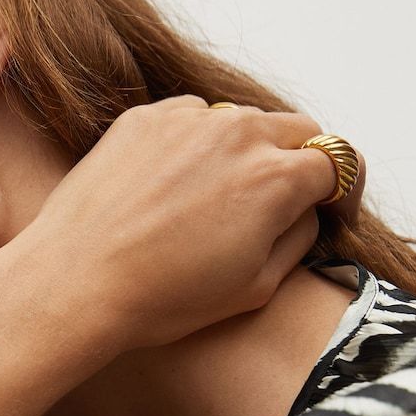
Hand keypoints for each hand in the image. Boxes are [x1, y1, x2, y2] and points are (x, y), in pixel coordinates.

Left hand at [13, 95, 366, 357]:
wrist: (74, 282)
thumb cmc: (162, 298)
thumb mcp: (255, 286)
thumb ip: (298, 237)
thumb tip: (307, 209)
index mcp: (276, 177)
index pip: (337, 162)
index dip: (340, 190)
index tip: (329, 209)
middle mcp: (238, 132)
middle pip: (296, 129)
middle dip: (298, 161)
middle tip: (277, 203)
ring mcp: (187, 118)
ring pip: (240, 120)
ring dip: (241, 151)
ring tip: (210, 203)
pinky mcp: (143, 118)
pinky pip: (189, 119)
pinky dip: (192, 145)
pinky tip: (168, 191)